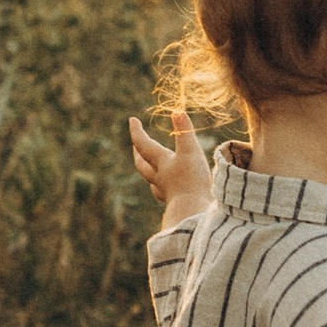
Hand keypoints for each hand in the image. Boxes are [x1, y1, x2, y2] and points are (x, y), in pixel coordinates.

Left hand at [128, 104, 213, 230]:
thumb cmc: (191, 182)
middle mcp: (160, 178)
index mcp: (161, 163)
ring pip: (153, 181)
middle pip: (142, 165)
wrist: (194, 214)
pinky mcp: (178, 203)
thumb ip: (185, 132)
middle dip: (138, 153)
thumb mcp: (190, 152)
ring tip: (152, 168)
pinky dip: (165, 188)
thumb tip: (177, 111)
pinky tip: (171, 189)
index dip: (137, 131)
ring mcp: (168, 192)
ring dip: (150, 172)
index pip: (143, 144)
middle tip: (135, 145)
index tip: (132, 119)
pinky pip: (166, 194)